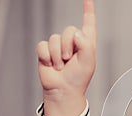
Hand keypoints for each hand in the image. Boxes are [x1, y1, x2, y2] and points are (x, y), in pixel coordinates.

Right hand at [36, 0, 96, 115]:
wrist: (63, 90)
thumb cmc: (78, 78)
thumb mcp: (89, 62)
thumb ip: (86, 45)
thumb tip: (77, 33)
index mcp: (86, 44)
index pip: (88, 24)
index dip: (88, 11)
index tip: (88, 0)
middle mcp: (72, 42)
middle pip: (69, 30)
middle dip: (69, 46)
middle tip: (69, 59)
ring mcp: (58, 46)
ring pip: (55, 38)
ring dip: (58, 55)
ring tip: (61, 65)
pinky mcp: (45, 51)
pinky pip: (43, 45)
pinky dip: (47, 56)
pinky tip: (50, 64)